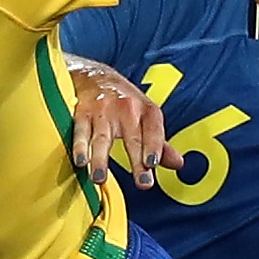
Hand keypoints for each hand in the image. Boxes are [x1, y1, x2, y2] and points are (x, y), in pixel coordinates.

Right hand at [66, 60, 167, 188]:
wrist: (94, 75)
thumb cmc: (123, 101)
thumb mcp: (145, 116)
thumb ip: (159, 143)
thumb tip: (178, 164)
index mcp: (145, 110)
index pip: (153, 130)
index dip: (154, 146)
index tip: (152, 163)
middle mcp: (126, 108)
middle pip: (132, 138)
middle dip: (137, 161)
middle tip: (143, 184)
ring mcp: (103, 110)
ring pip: (103, 138)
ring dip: (101, 159)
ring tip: (100, 179)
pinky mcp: (82, 112)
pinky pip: (81, 131)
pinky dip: (80, 147)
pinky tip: (81, 161)